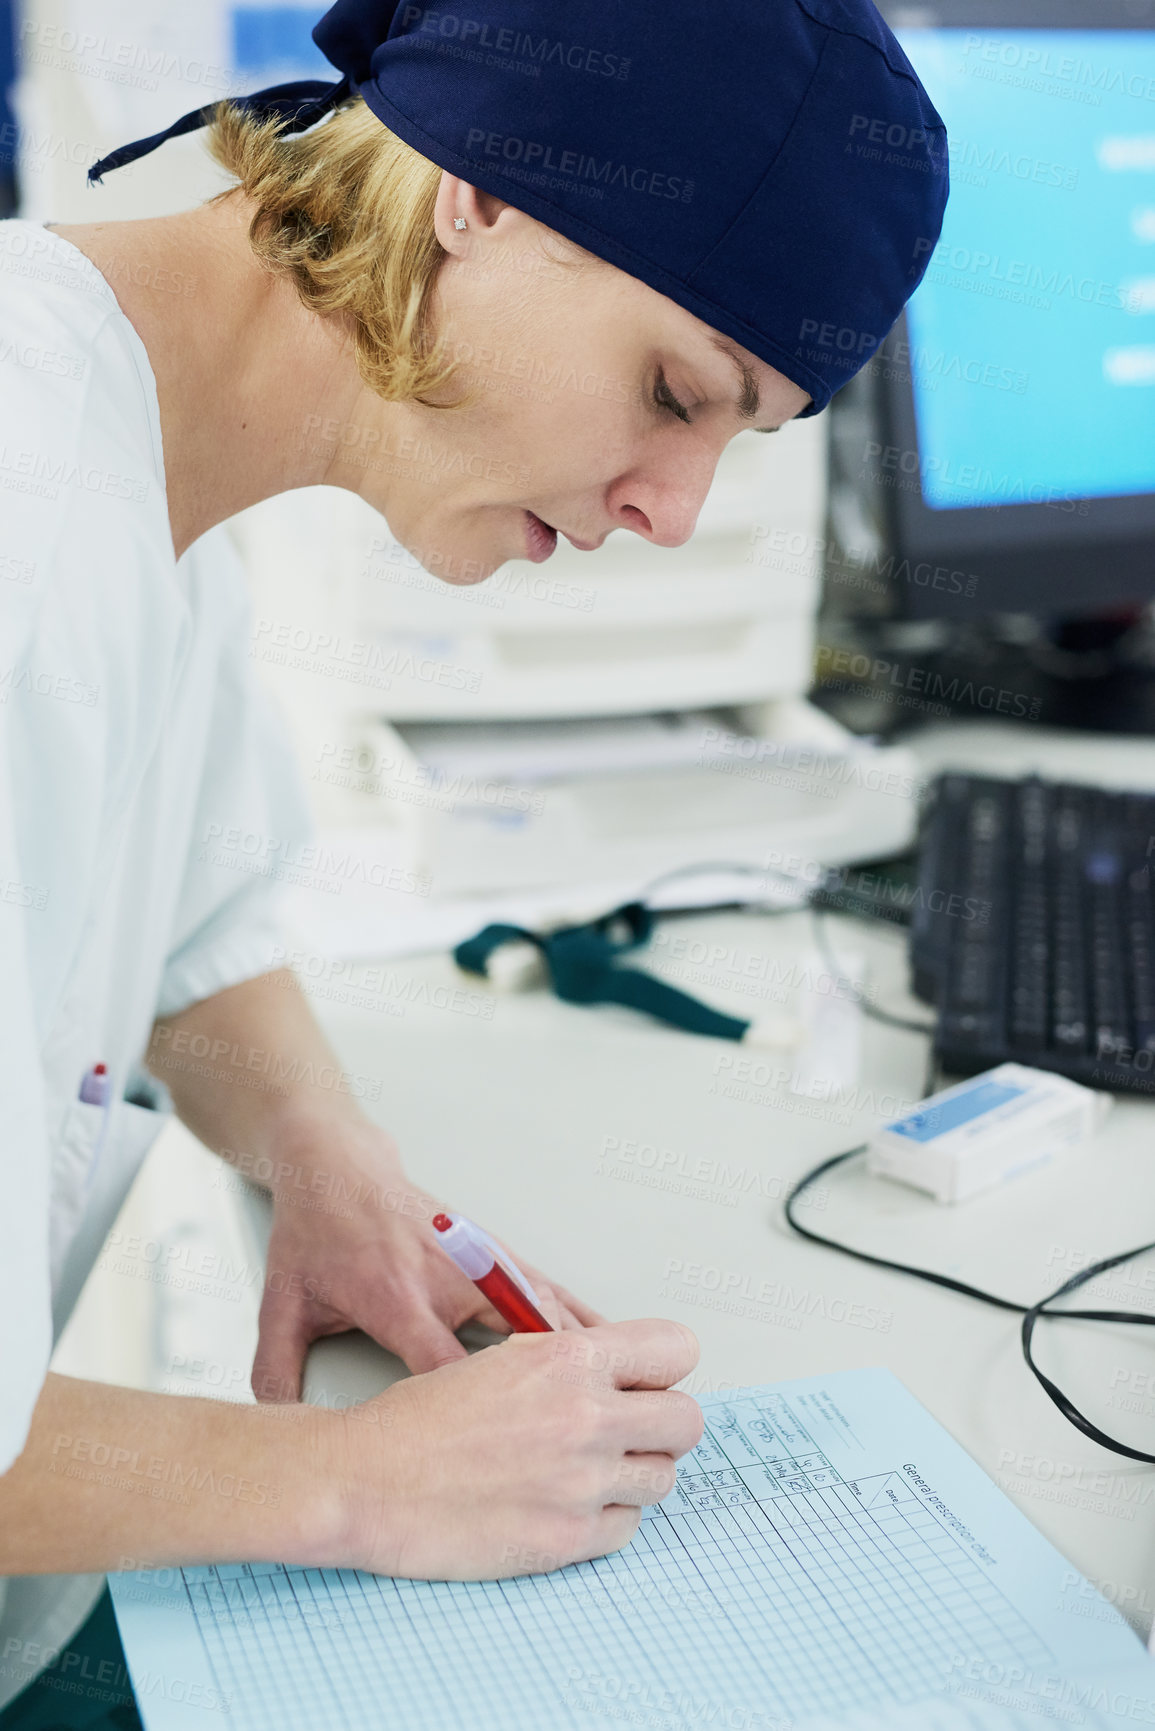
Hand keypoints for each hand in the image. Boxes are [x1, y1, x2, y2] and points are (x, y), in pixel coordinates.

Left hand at [252, 1121, 604, 1401]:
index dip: (470, 1408)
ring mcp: (479, 1260)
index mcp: (395, 1296)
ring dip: (577, 1358)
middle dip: (547, 1389)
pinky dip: (583, 1319)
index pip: (442, 1362)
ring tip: (613, 1406)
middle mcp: (447, 1277)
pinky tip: (614, 1346)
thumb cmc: (314, 1233)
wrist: (339, 1166)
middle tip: (579, 1436)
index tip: (495, 1447)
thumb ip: (277, 1371)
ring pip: (545, 1312)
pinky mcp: (495, 1251)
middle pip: (515, 1338)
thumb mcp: (282, 1303)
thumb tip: (277, 1436)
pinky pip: (551, 1289)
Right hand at [331, 1319, 702, 1577]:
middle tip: (628, 1430)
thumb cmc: (418, 1420)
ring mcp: (582, 1484)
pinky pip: (627, 1528)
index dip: (662, 1366)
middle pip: (687, 1420)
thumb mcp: (503, 1360)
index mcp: (570, 1359)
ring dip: (635, 1473)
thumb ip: (569, 1363)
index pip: (675, 1350)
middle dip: (661, 1423)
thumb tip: (619, 1375)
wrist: (367, 1481)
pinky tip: (564, 1505)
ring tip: (587, 1470)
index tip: (646, 1381)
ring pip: (663, 1478)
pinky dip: (606, 1519)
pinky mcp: (569, 1540)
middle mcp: (587, 1417)